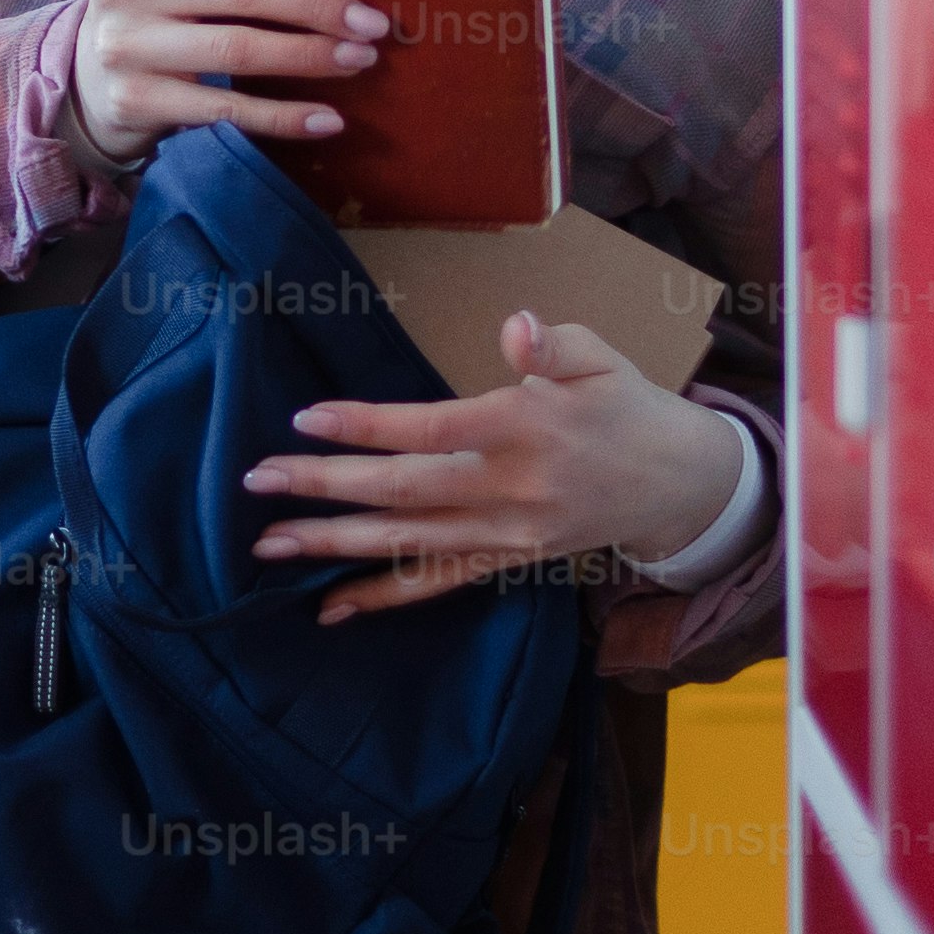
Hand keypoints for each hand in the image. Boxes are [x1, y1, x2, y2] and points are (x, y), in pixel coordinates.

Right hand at [70, 0, 385, 167]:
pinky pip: (226, 111)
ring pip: (238, 50)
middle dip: (319, 7)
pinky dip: (284, 117)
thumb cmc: (154, 12)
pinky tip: (327, 119)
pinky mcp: (136, 101)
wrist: (84, 81)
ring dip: (310, 56)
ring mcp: (127, 46)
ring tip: (359, 60)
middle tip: (373, 24)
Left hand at [240, 315, 751, 623]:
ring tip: (269, 544)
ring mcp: (507, 534)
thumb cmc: (625, 405)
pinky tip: (330, 605)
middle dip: (326, 488)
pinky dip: (382, 597)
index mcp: (528, 428)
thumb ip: (553, 344)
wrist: (676, 484)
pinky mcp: (506, 561)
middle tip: (258, 481)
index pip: (433, 429)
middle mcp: (512, 489)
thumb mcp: (602, 356)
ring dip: (335, 544)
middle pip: (406, 492)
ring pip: (410, 543)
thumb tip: (516, 328)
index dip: (368, 427)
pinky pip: (436, 583)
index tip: (306, 419)